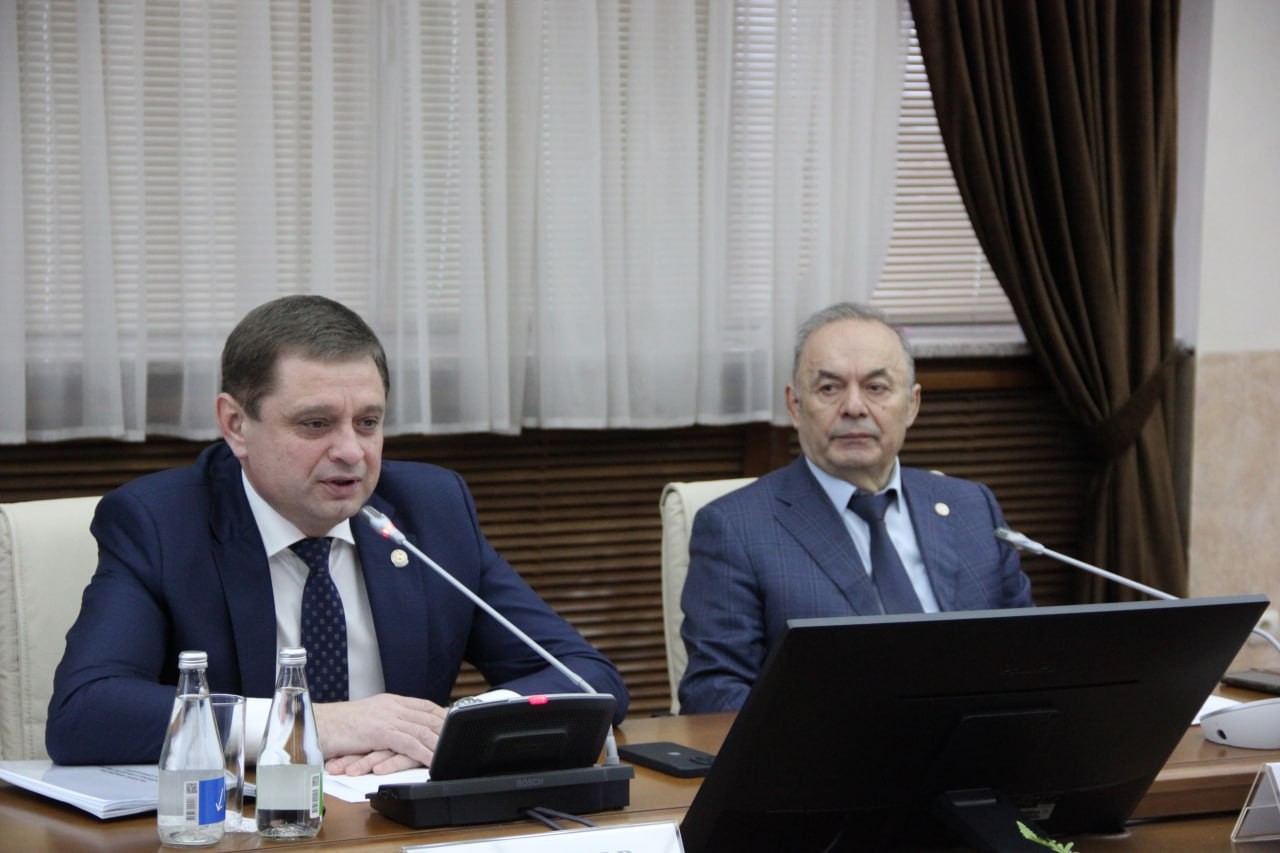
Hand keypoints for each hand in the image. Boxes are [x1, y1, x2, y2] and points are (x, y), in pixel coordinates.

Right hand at [313, 693, 446, 773]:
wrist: (314, 724)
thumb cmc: (336, 727)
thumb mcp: (367, 720)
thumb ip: (386, 722)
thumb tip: (402, 732)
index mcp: (390, 701)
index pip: (425, 706)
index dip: (443, 715)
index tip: (458, 724)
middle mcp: (392, 706)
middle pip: (429, 716)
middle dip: (448, 729)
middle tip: (464, 739)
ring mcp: (387, 717)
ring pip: (422, 729)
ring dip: (441, 742)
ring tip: (455, 752)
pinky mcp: (380, 731)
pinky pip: (408, 742)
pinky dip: (424, 752)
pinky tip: (434, 761)